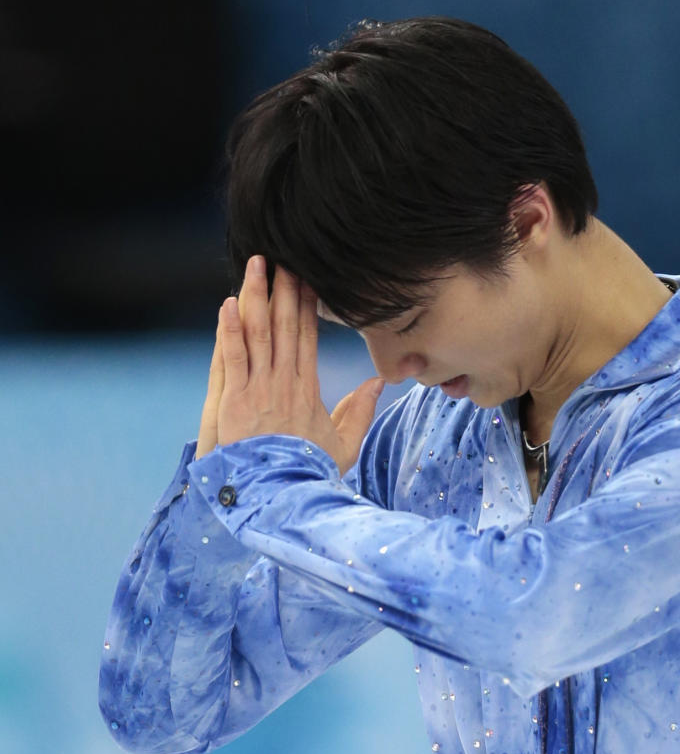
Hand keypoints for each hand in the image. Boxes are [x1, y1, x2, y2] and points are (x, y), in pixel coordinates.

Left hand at [196, 255, 384, 475]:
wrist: (284, 497)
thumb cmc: (310, 474)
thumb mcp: (343, 446)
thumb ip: (359, 413)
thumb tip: (378, 383)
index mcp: (308, 390)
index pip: (307, 337)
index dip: (306, 304)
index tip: (305, 277)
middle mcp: (286, 384)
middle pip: (286, 326)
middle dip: (283, 289)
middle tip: (281, 256)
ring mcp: (261, 391)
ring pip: (259, 334)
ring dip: (255, 297)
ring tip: (255, 265)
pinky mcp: (236, 402)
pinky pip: (233, 359)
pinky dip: (229, 331)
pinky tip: (227, 304)